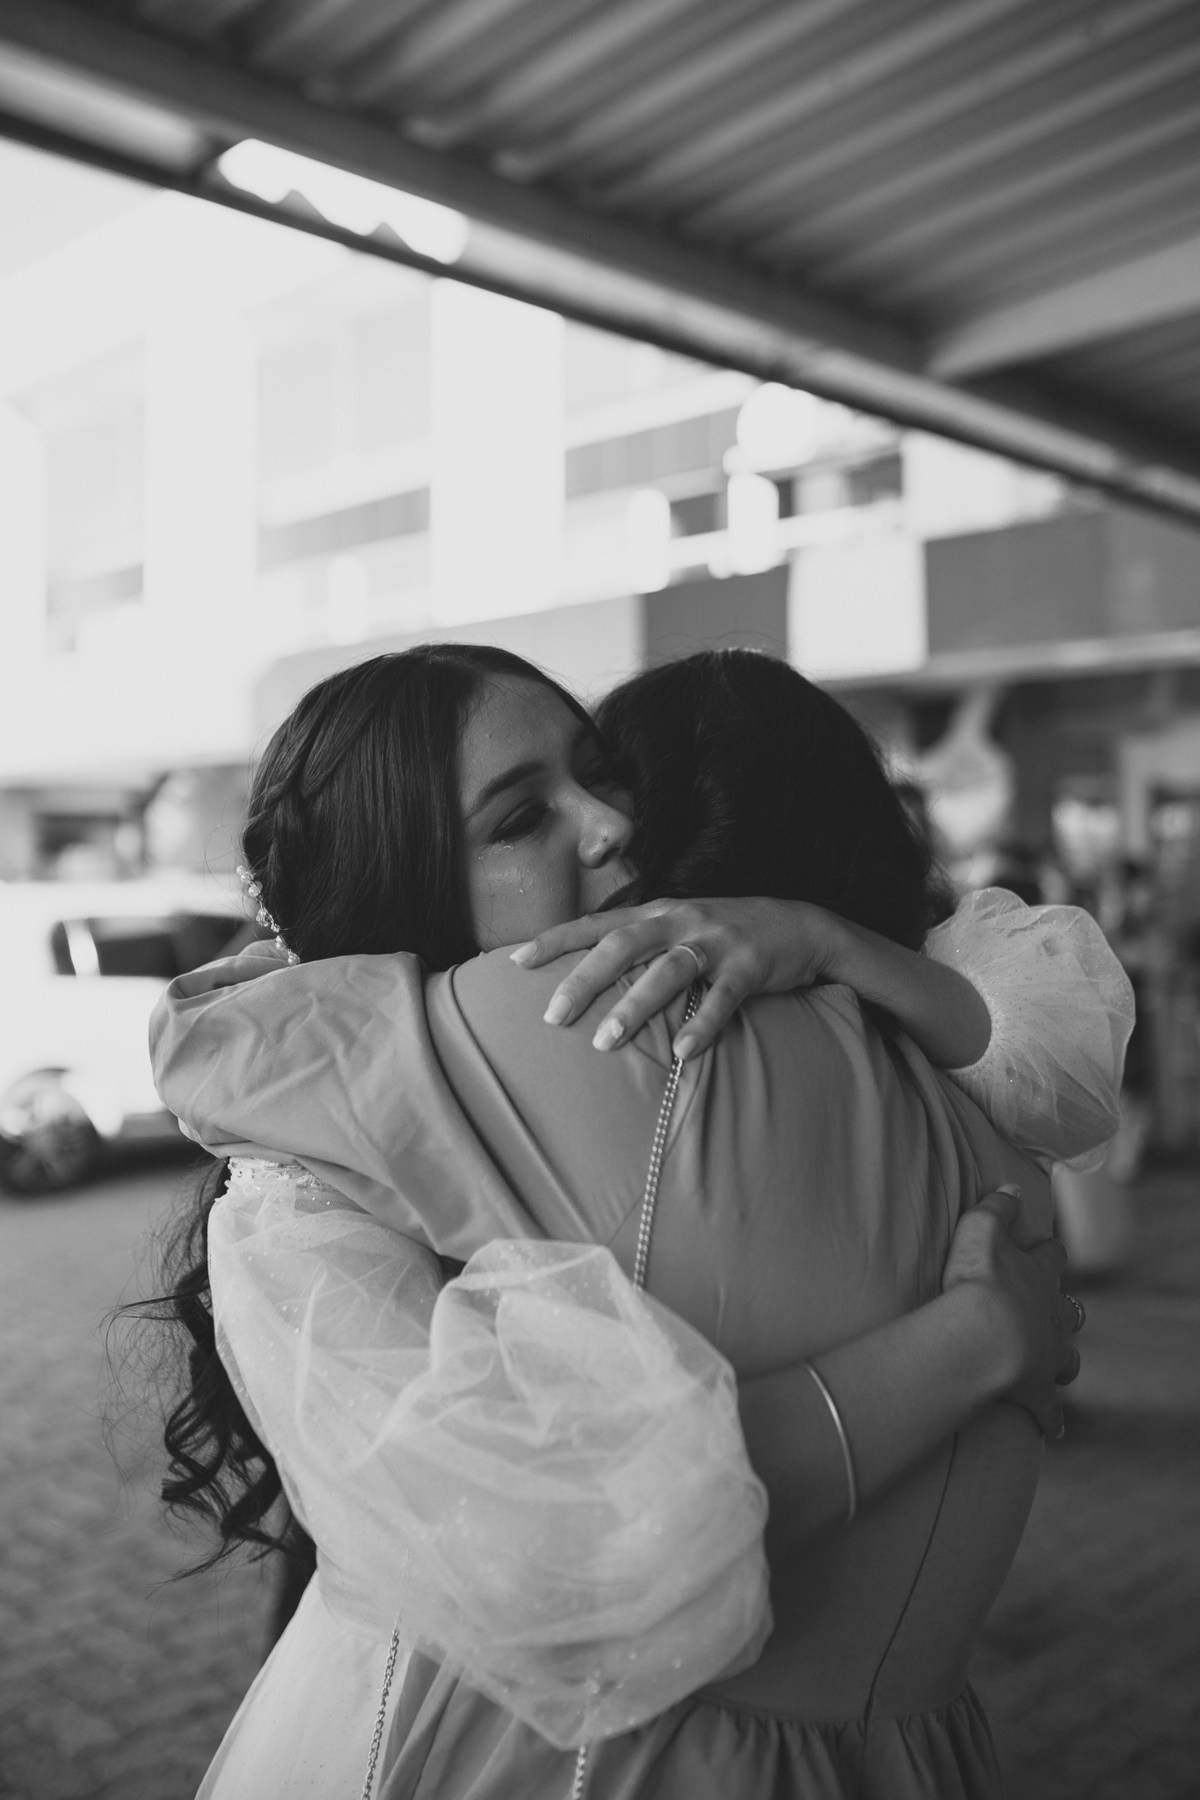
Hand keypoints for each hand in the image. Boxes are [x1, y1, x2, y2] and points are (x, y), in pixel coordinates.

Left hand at [510, 897, 840, 1059]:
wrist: (799, 924)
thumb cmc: (724, 933)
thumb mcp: (678, 925)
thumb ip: (637, 942)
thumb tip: (584, 971)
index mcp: (656, 913)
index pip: (595, 925)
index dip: (555, 941)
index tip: (516, 963)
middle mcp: (679, 921)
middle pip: (621, 946)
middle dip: (583, 980)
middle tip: (553, 1017)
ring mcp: (715, 942)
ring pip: (667, 971)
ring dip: (633, 1007)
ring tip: (605, 1042)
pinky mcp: (748, 966)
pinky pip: (721, 998)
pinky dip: (700, 1025)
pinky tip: (681, 1053)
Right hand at [942, 1186, 1081, 1438]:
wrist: (984, 1338)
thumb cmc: (979, 1281)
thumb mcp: (980, 1229)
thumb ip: (996, 1207)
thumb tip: (1011, 1188)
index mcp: (1039, 1277)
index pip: (1051, 1258)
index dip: (1048, 1253)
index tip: (1046, 1250)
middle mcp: (1052, 1316)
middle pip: (1068, 1311)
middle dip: (1062, 1310)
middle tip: (1049, 1310)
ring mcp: (1049, 1356)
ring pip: (1067, 1358)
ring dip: (1062, 1358)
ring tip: (1055, 1362)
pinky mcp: (1039, 1393)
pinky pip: (1050, 1410)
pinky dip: (1052, 1418)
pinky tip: (1053, 1427)